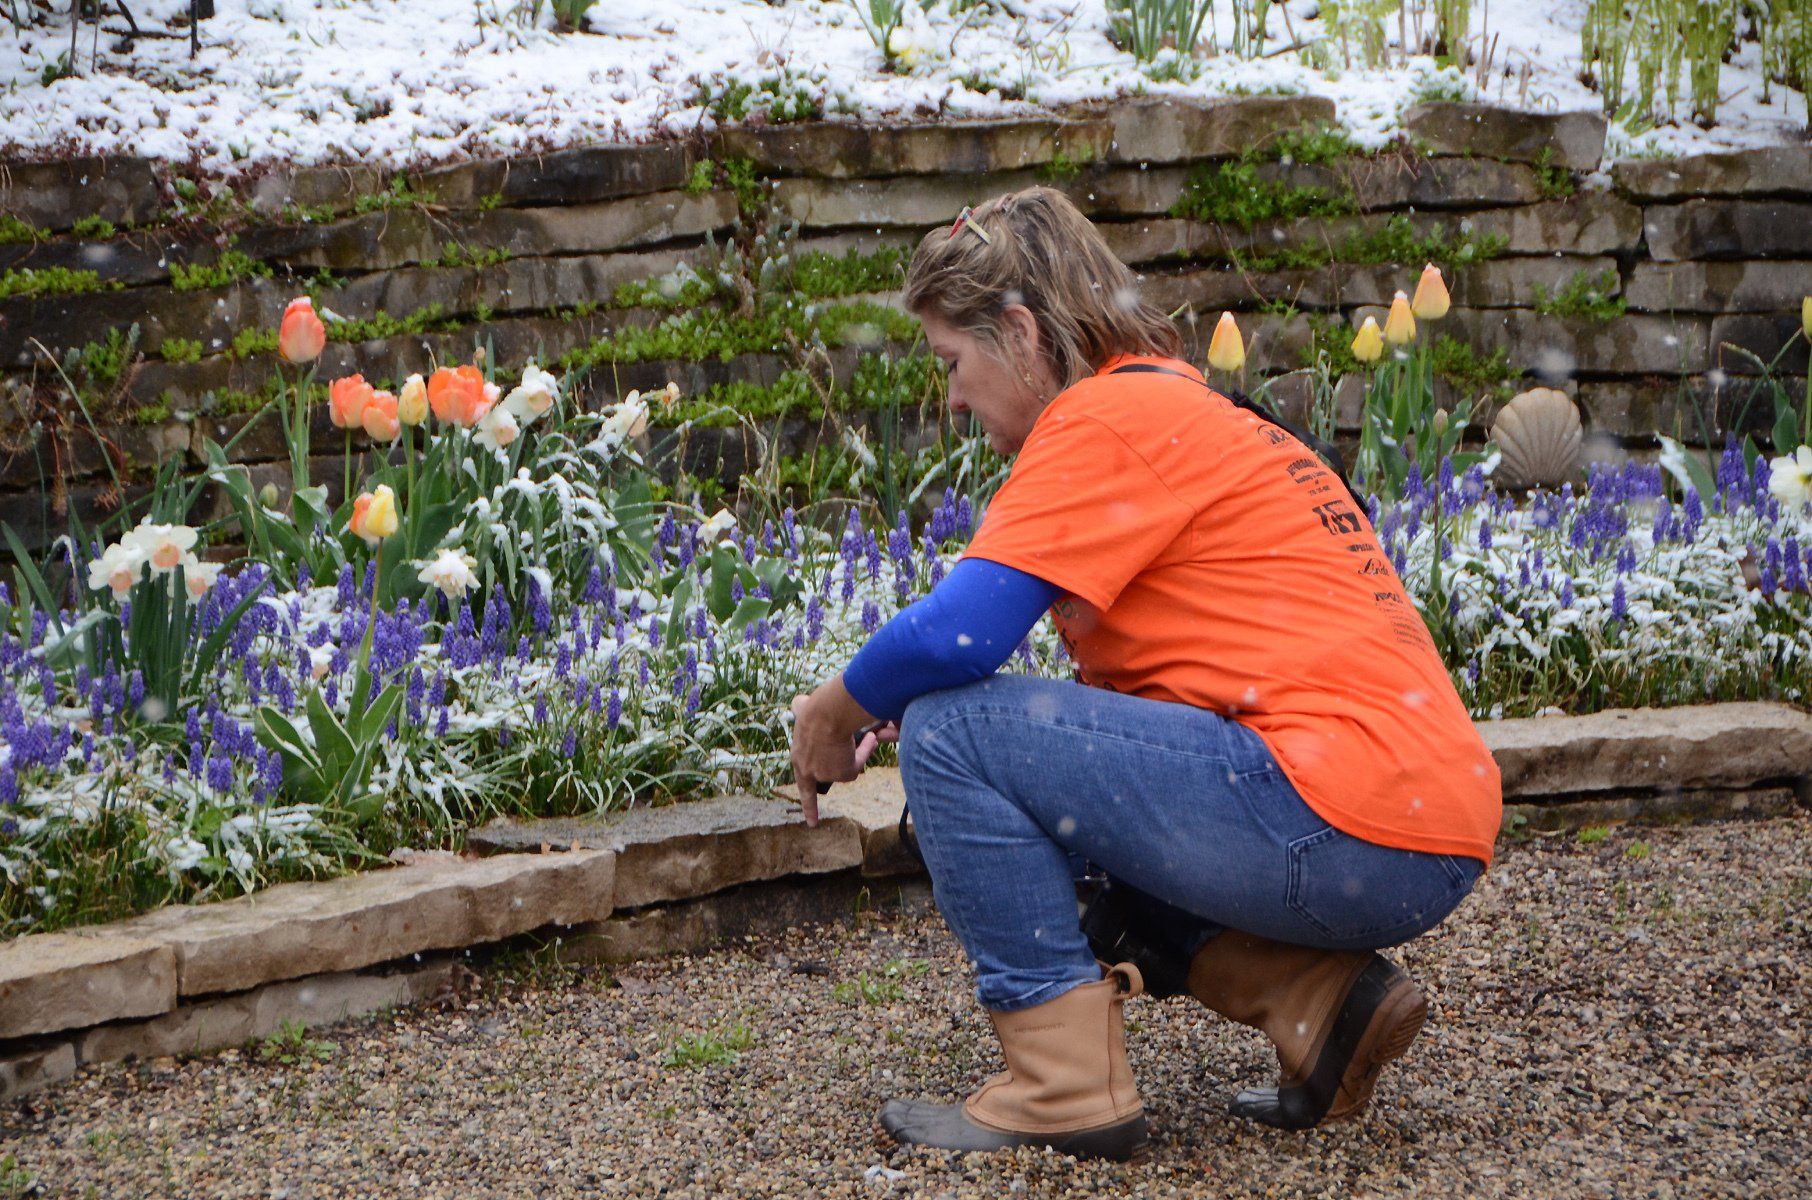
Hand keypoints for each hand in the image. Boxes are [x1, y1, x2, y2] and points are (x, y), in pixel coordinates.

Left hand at [788, 679, 881, 826]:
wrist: (827, 714)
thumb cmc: (816, 709)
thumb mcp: (803, 707)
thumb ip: (800, 707)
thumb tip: (799, 702)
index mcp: (797, 757)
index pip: (803, 784)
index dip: (809, 804)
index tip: (812, 823)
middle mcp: (808, 770)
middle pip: (828, 774)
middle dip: (840, 768)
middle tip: (850, 762)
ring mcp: (825, 774)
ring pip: (847, 767)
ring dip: (855, 753)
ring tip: (864, 736)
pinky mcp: (842, 773)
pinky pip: (858, 765)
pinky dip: (865, 752)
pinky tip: (870, 738)